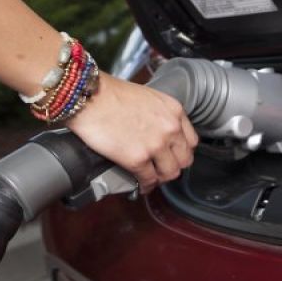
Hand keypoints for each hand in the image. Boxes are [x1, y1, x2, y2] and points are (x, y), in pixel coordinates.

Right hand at [66, 72, 197, 193]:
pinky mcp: (137, 159)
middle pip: (184, 160)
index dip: (181, 151)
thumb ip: (159, 115)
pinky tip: (140, 186)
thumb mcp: (148, 98)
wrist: (90, 97)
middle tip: (162, 169)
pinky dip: (145, 186)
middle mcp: (170, 128)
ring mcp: (156, 145)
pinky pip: (149, 180)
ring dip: (160, 178)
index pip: (191, 141)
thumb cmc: (111, 94)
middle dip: (173, 166)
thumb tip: (155, 132)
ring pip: (170, 173)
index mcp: (174, 111)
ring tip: (151, 179)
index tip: (173, 155)